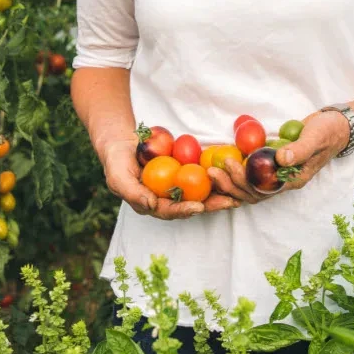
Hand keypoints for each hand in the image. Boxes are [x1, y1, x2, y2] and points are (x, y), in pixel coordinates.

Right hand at [101, 139, 238, 218]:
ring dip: (219, 193)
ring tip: (237, 193)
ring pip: (200, 192)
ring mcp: (176, 185)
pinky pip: (201, 175)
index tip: (199, 207)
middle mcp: (166, 197)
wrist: (122, 143)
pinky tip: (230, 174)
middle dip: (212, 205)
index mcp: (151, 204)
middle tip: (230, 202)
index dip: (185, 210)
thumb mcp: (118, 176)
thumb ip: (132, 192)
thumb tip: (150, 205)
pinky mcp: (184, 171)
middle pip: (191, 205)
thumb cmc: (116, 161)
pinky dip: (216, 176)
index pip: (170, 211)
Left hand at [208, 109, 349, 201]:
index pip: (263, 190)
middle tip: (212, 171)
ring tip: (213, 170)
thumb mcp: (316, 138)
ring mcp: (277, 173)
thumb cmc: (328, 131)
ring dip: (230, 181)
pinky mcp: (272, 162)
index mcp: (293, 180)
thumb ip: (300, 150)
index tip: (230, 165)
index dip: (244, 182)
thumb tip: (280, 159)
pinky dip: (237, 171)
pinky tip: (224, 161)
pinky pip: (252, 172)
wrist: (335, 125)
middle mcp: (283, 181)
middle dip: (230, 185)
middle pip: (252, 192)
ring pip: (249, 185)